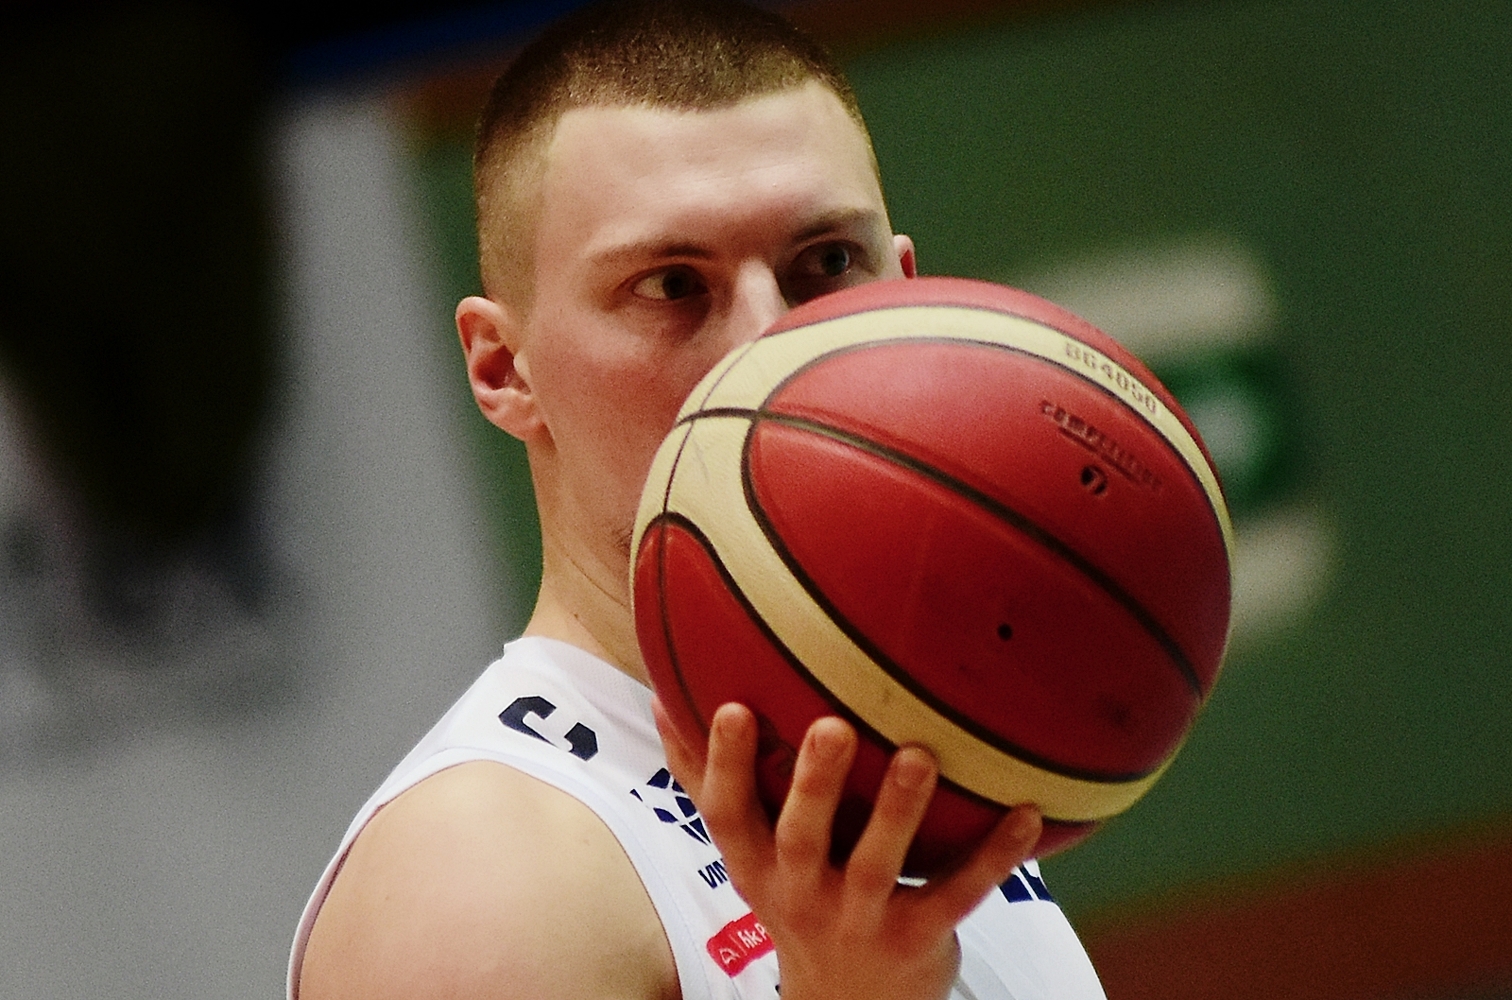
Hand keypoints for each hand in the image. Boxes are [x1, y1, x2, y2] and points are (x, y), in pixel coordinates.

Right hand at [655, 700, 1041, 999]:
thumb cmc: (798, 897)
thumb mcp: (748, 853)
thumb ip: (708, 782)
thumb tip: (663, 699)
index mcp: (758, 867)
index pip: (730, 815)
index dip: (725, 765)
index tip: (731, 707)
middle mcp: (802, 894)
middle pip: (802, 837)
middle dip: (816, 784)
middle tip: (833, 726)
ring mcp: (862, 918)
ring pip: (880, 863)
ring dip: (901, 809)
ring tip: (919, 755)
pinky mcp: (919, 936)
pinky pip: (959, 893)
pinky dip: (995, 856)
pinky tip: (1026, 813)